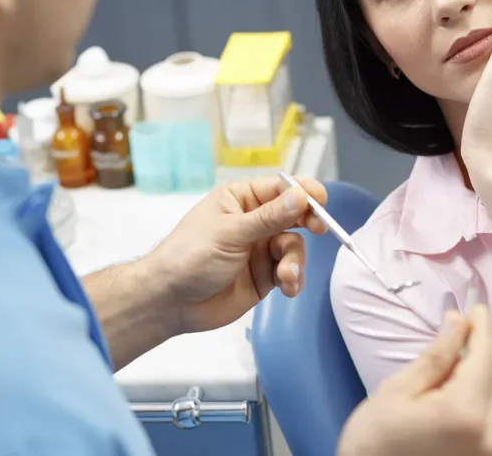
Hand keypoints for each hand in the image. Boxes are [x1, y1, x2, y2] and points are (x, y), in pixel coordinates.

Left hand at [145, 176, 327, 334]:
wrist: (170, 302)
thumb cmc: (190, 257)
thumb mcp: (230, 233)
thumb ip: (268, 218)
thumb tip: (300, 196)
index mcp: (240, 200)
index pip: (279, 188)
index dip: (302, 192)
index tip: (320, 200)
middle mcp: (253, 221)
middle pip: (293, 215)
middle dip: (308, 222)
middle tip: (320, 228)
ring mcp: (259, 249)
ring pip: (293, 246)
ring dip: (295, 260)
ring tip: (286, 276)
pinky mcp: (264, 276)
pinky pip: (289, 272)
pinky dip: (293, 279)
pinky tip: (287, 288)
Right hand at [337, 306, 491, 455]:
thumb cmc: (374, 437)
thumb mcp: (399, 389)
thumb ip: (436, 356)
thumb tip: (458, 321)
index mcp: (464, 413)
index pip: (484, 359)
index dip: (482, 329)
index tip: (478, 306)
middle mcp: (488, 434)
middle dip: (478, 351)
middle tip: (455, 332)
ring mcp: (489, 450)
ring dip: (477, 373)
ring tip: (447, 364)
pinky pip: (488, 415)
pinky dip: (475, 395)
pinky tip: (450, 390)